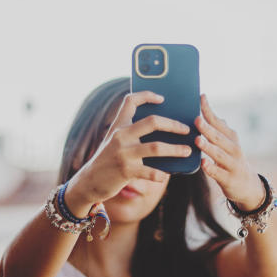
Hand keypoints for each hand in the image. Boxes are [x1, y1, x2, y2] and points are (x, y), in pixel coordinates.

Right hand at [67, 90, 191, 210]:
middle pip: (152, 122)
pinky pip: (150, 172)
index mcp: (118, 125)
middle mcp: (120, 136)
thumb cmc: (108, 160)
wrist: (89, 181)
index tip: (162, 98)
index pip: (130, 101)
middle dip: (173, 125)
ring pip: (156, 147)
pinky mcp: (126, 171)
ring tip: (187, 151)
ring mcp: (123, 153)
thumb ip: (131, 134)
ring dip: (175, 149)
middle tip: (186, 129)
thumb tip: (162, 130)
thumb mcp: (115, 142)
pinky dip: (161, 174)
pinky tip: (166, 175)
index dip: (147, 95)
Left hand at [194, 93, 265, 210]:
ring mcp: (232, 164)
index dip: (209, 110)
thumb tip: (207, 112)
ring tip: (198, 140)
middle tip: (196, 119)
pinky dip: (211, 168)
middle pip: (219, 137)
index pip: (218, 122)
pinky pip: (219, 173)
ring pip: (219, 154)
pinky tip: (203, 163)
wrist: (248, 186)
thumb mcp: (228, 143)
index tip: (201, 97)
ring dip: (208, 147)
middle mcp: (233, 149)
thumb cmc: (231, 161)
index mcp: (231, 137)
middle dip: (208, 128)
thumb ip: (218, 129)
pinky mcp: (229, 179)